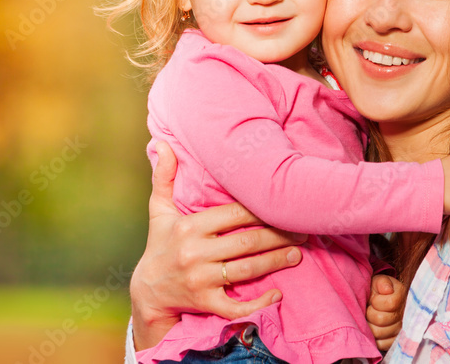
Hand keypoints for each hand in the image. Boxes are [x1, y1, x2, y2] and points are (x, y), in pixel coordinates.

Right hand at [130, 141, 307, 349]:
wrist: (147, 291)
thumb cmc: (161, 244)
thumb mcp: (159, 209)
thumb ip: (164, 176)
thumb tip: (160, 142)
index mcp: (189, 227)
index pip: (233, 214)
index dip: (262, 209)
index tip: (283, 204)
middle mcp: (195, 252)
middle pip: (247, 242)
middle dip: (278, 236)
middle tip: (302, 231)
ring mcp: (201, 279)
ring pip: (247, 270)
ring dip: (276, 261)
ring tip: (298, 253)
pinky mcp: (206, 303)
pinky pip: (236, 305)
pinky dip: (259, 303)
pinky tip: (278, 295)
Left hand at [367, 274, 405, 351]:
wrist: (378, 300)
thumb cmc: (377, 290)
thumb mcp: (378, 281)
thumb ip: (382, 282)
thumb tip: (387, 290)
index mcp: (402, 296)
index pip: (390, 303)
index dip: (377, 301)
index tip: (373, 299)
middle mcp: (405, 314)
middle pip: (381, 319)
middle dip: (370, 313)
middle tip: (369, 309)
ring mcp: (400, 329)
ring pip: (379, 332)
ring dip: (370, 325)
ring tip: (370, 318)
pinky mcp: (394, 341)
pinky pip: (381, 343)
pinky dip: (374, 337)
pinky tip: (373, 327)